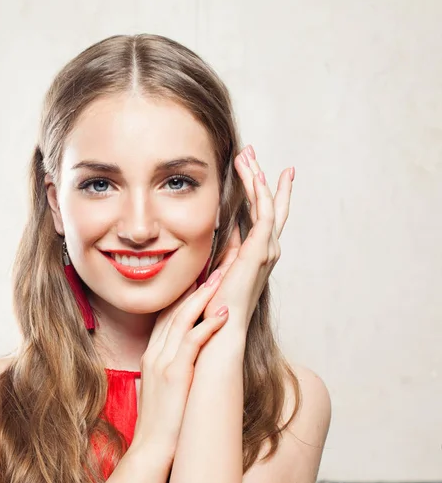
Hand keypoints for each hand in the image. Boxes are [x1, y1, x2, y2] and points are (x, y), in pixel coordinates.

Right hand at [131, 274, 227, 461]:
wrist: (151, 450)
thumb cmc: (163, 421)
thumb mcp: (161, 386)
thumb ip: (170, 365)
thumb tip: (187, 356)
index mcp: (152, 354)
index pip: (166, 314)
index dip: (183, 293)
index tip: (201, 276)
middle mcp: (154, 353)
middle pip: (173, 309)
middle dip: (195, 285)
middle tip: (215, 266)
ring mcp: (162, 362)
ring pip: (181, 319)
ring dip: (203, 296)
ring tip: (221, 278)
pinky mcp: (174, 374)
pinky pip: (191, 342)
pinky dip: (207, 325)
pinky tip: (222, 313)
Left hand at [203, 145, 293, 331]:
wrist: (220, 329)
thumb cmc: (213, 307)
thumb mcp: (216, 270)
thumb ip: (221, 250)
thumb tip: (217, 230)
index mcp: (255, 254)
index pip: (261, 216)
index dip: (258, 192)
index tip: (252, 169)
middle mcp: (266, 250)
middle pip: (269, 206)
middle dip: (261, 177)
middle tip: (251, 153)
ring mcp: (266, 251)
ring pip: (266, 205)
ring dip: (257, 179)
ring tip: (247, 156)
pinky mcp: (260, 252)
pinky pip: (264, 215)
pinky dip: (261, 194)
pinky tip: (254, 176)